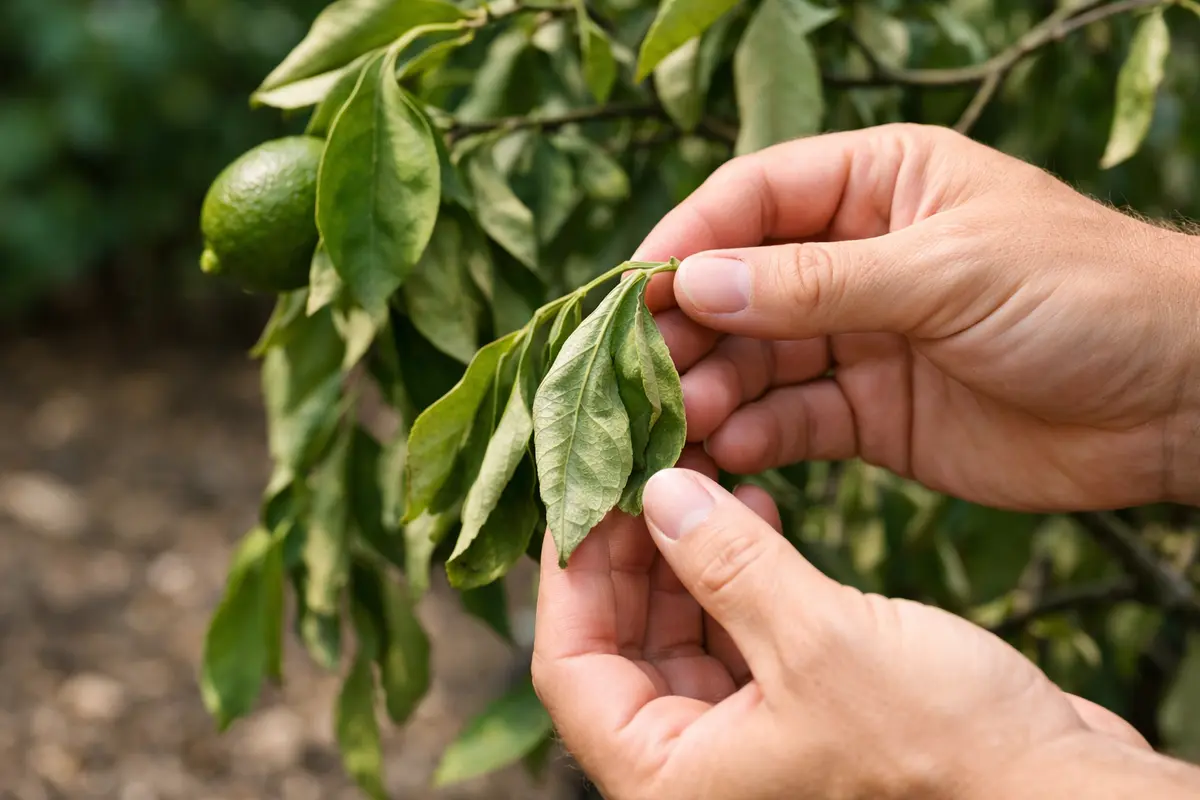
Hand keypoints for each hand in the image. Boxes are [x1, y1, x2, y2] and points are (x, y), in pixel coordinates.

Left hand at [532, 460, 1156, 799]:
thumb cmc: (946, 753)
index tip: (584, 486)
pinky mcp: (797, 714)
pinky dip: (735, 573)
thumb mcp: (817, 642)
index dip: (571, 569)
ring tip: (696, 473)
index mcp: (670, 779)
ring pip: (679, 629)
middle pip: (621, 641)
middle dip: (631, 547)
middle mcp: (697, 769)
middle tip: (642, 461)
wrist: (1064, 795)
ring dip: (684, 550)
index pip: (568, 665)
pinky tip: (755, 510)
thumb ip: (724, 563)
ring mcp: (745, 742)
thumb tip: (655, 492)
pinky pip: (737, 633)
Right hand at [634, 123, 1199, 510]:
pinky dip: (759, 438)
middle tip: (642, 373)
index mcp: (877, 184)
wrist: (1179, 401)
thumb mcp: (947, 271)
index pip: (754, 199)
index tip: (634, 288)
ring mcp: (859, 339)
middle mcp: (855, 258)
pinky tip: (733, 453)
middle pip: (741, 287)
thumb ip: (817, 282)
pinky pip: (795, 422)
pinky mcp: (871, 415)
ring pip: (757, 360)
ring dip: (714, 390)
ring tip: (684, 423)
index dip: (689, 239)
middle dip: (689, 329)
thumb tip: (695, 282)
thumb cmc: (1082, 295)